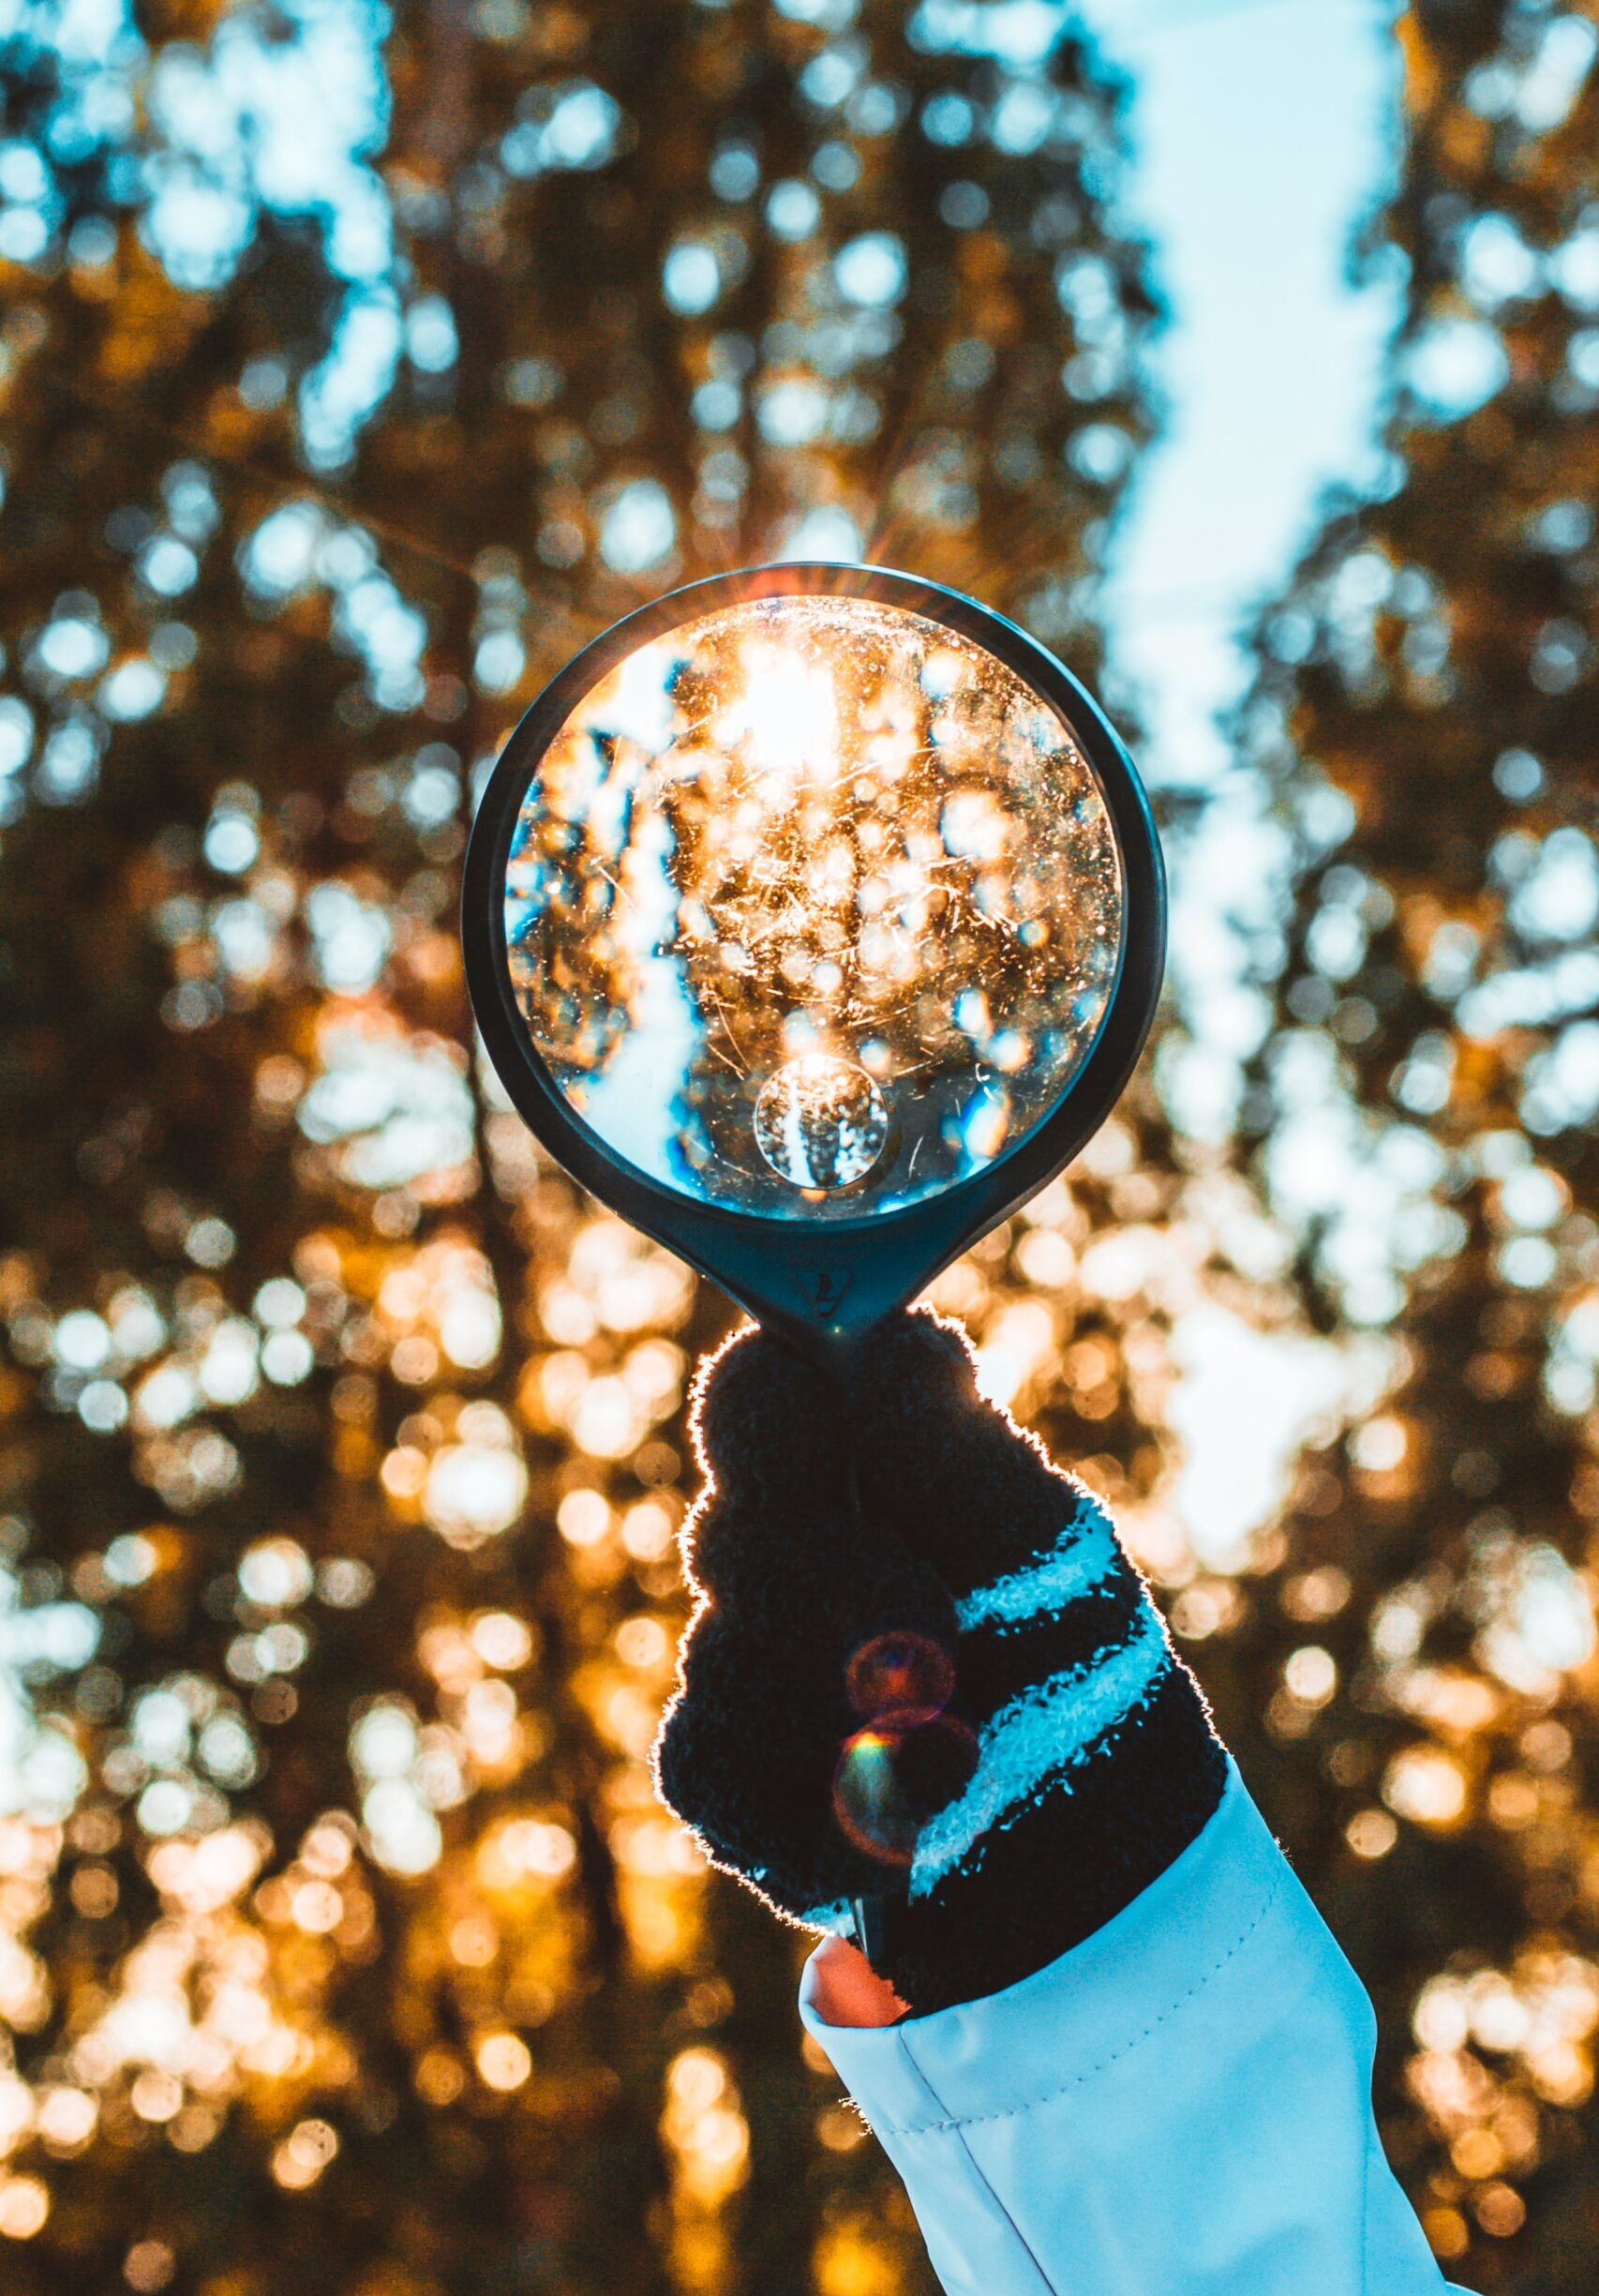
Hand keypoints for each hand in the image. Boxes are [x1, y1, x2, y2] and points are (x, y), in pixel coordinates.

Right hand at [654, 1309, 1226, 2015]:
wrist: (1090, 1868)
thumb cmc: (1077, 1676)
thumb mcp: (1048, 1556)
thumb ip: (962, 1459)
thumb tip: (900, 1337)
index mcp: (856, 1466)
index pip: (756, 1395)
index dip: (773, 1415)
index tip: (835, 1450)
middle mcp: (780, 1549)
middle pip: (733, 1530)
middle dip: (845, 1591)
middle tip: (940, 1644)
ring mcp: (738, 1662)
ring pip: (720, 1656)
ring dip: (847, 1716)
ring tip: (955, 1761)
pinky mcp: (720, 1776)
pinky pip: (706, 1764)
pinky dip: (808, 1804)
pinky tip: (892, 1827)